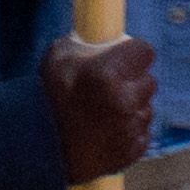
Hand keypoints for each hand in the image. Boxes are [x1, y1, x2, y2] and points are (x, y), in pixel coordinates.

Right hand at [43, 32, 157, 181]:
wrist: (40, 148)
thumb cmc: (49, 98)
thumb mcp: (59, 57)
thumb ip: (87, 44)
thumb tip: (106, 39)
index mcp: (107, 73)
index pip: (145, 51)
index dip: (134, 53)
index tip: (124, 57)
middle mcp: (124, 100)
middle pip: (148, 80)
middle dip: (133, 81)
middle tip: (109, 87)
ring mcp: (130, 128)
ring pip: (146, 107)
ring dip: (132, 107)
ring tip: (103, 112)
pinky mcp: (133, 150)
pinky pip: (142, 132)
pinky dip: (129, 131)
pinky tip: (107, 131)